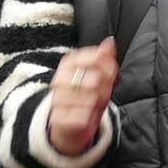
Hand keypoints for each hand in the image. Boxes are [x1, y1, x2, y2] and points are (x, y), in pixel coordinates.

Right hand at [48, 38, 117, 156]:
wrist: (72, 125)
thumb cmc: (87, 96)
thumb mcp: (98, 77)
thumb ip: (104, 59)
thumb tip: (109, 42)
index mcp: (67, 66)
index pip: (80, 58)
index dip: (99, 64)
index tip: (110, 70)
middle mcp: (59, 80)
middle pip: (87, 77)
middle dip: (102, 85)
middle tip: (106, 90)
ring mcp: (57, 99)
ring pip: (83, 97)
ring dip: (96, 102)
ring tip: (97, 105)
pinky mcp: (57, 118)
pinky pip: (76, 117)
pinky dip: (87, 117)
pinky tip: (89, 116)